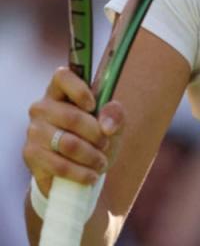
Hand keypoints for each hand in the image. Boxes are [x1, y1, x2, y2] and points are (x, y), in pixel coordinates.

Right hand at [22, 67, 124, 194]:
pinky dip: (80, 172)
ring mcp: (34, 131)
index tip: (94, 105)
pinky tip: (91, 175)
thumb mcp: (113, 123)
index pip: (63, 76)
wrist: (78, 168)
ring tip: (100, 162)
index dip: (79, 90)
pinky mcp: (30, 154)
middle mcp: (42, 107)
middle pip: (72, 117)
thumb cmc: (95, 137)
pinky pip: (59, 165)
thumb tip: (107, 124)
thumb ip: (115, 114)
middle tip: (105, 144)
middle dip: (96, 134)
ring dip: (91, 156)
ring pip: (67, 143)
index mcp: (61, 91)